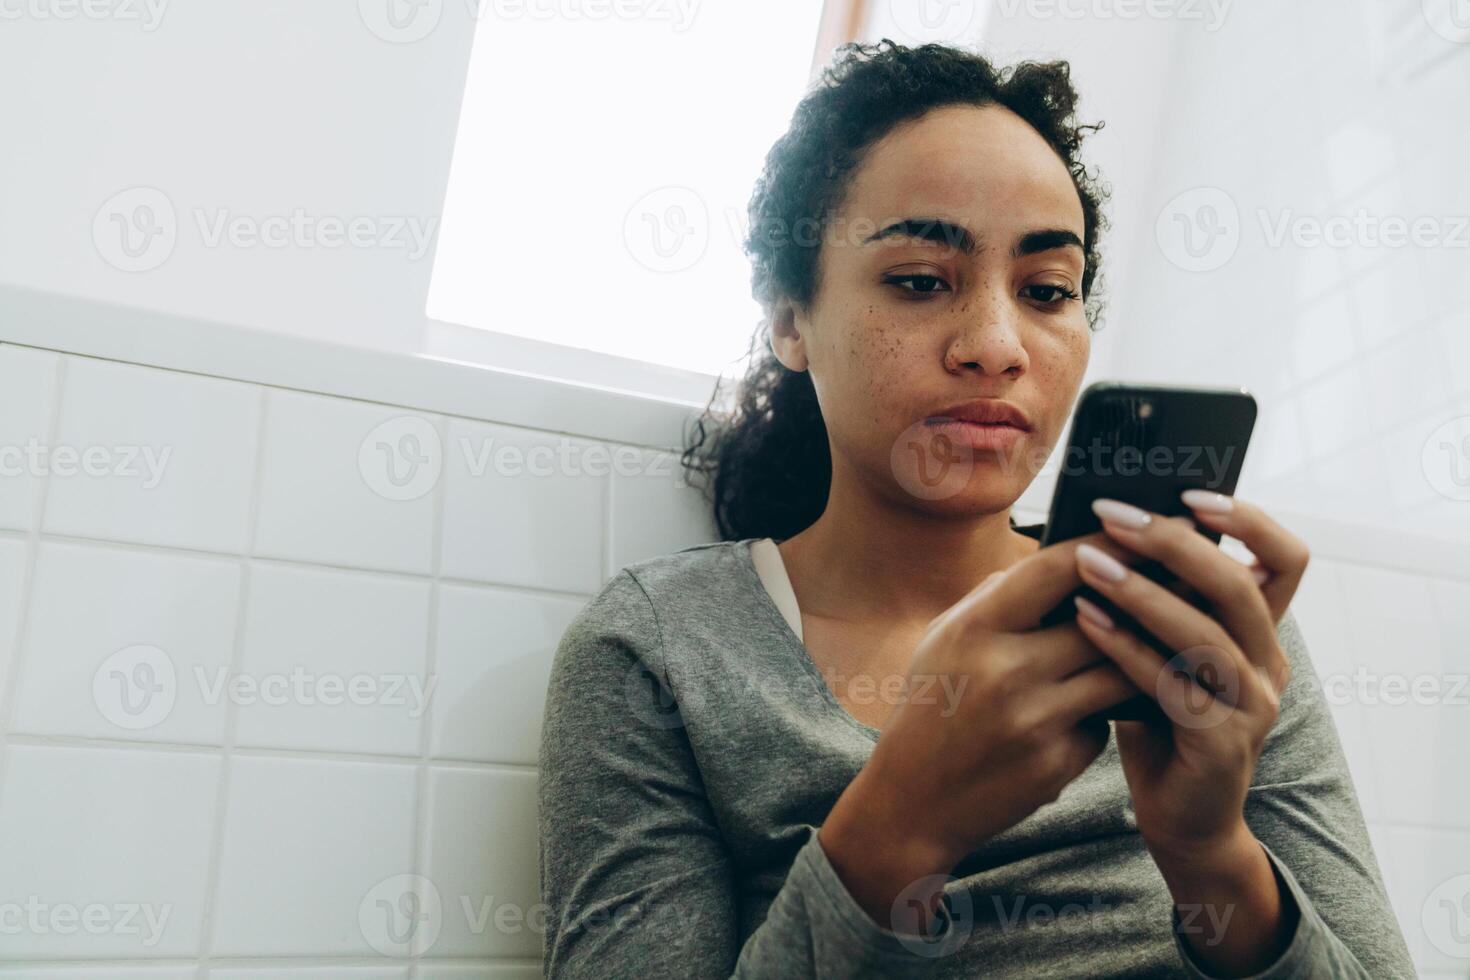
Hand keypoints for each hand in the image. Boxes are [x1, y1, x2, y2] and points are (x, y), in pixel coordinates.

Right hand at [820, 530, 1145, 934]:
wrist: (912, 802)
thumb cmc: (929, 707)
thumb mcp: (945, 639)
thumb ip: (998, 598)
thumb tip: (1060, 559)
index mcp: (975, 629)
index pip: (1055, 569)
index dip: (1107, 546)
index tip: (1145, 529)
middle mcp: (1007, 672)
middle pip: (1104, 619)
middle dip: (1149, 594)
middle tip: (1189, 575)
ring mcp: (1036, 721)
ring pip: (1120, 670)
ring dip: (1146, 650)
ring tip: (1177, 629)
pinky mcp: (1060, 763)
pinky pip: (1104, 718)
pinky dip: (1107, 705)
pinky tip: (1110, 699)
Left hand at [1069, 491, 1308, 860]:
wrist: (1181, 817)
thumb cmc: (1163, 721)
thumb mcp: (1167, 651)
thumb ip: (1159, 600)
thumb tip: (1107, 527)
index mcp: (1260, 632)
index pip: (1286, 559)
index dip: (1250, 521)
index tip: (1192, 492)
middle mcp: (1268, 662)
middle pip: (1237, 584)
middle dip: (1172, 541)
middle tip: (1113, 514)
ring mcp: (1251, 705)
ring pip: (1204, 631)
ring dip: (1141, 590)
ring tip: (1087, 561)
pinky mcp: (1221, 742)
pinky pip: (1173, 683)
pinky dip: (1126, 647)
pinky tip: (1084, 619)